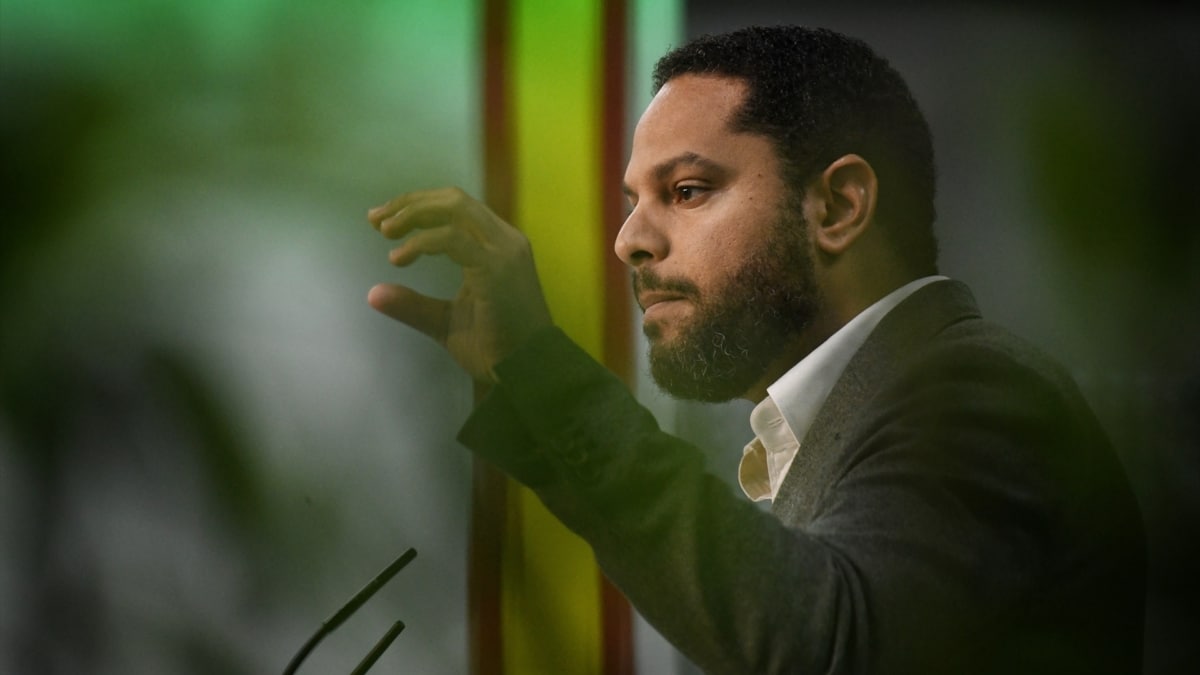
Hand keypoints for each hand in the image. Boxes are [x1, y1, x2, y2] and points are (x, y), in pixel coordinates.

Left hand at [367, 187, 552, 382]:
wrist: (528, 372)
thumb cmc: (495, 348)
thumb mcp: (445, 321)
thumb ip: (414, 305)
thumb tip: (373, 295)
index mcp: (497, 246)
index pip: (456, 208)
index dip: (417, 206)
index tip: (382, 221)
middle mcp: (505, 240)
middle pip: (453, 199)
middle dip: (410, 203)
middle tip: (375, 220)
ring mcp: (504, 251)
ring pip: (455, 208)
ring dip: (414, 214)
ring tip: (385, 232)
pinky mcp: (497, 268)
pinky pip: (453, 239)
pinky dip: (422, 242)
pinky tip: (399, 259)